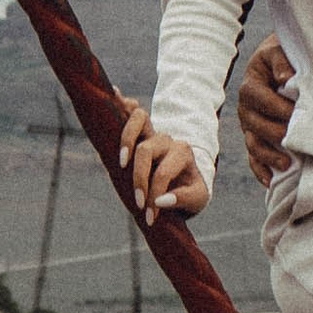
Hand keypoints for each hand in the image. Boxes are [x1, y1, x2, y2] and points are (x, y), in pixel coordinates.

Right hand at [118, 101, 209, 224]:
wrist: (189, 181)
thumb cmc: (192, 191)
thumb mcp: (198, 199)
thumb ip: (183, 200)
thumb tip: (160, 200)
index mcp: (183, 153)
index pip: (163, 172)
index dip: (153, 194)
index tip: (150, 216)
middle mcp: (168, 139)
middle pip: (146, 150)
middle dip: (139, 178)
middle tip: (137, 204)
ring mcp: (153, 133)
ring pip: (139, 118)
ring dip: (126, 138)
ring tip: (121, 162)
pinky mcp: (141, 131)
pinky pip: (133, 110)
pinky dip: (123, 103)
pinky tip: (115, 95)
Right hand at [236, 37, 296, 188]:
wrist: (281, 62)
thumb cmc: (283, 57)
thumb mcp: (278, 51)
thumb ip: (281, 62)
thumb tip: (285, 79)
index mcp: (250, 85)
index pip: (261, 99)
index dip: (278, 107)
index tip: (297, 114)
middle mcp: (246, 108)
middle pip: (255, 125)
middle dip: (276, 133)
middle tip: (297, 140)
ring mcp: (249, 125)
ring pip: (253, 144)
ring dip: (268, 156)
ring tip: (286, 164)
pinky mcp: (254, 138)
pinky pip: (253, 157)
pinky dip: (260, 170)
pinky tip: (271, 181)